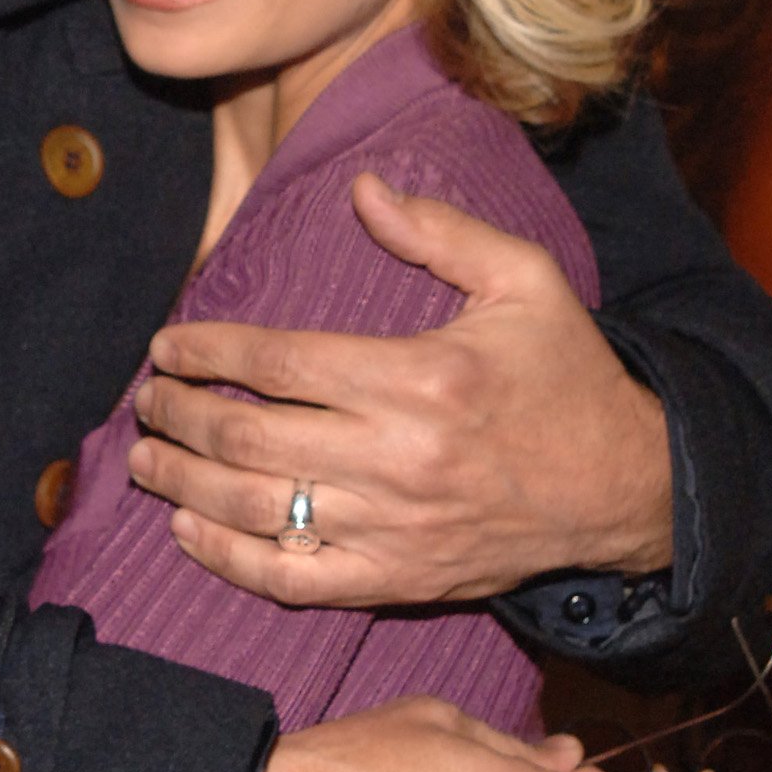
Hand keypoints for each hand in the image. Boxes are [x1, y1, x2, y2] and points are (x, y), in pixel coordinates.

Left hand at [131, 170, 672, 609]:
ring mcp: (394, 529)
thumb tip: (361, 189)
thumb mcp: (524, 282)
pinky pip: (294, 582)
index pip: (279, 365)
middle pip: (249, 440)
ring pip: (257, 513)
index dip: (207, 354)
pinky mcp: (398, 579)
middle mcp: (399, 458)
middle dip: (179, 416)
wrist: (625, 488)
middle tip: (148, 398)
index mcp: (421, 378)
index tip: (166, 345)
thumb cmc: (567, 375)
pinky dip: (229, 561)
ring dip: (183, 487)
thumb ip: (439, 231)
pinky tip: (188, 532)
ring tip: (146, 458)